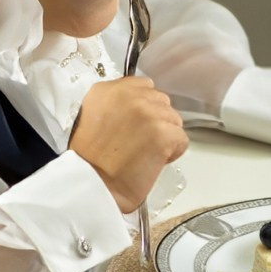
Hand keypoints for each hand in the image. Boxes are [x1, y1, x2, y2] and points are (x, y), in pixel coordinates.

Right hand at [71, 77, 187, 213]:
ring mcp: (148, 112)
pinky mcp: (163, 132)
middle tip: (139, 142)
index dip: (145, 108)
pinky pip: (181, 139)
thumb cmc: (89, 161)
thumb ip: (116, 105)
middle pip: (161, 101)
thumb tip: (138, 106)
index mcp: (107, 90)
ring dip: (165, 137)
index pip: (144, 86)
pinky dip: (173, 153)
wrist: (91, 185)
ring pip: (174, 120)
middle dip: (156, 121)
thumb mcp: (91, 117)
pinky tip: (153, 162)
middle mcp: (129, 95)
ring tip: (144, 154)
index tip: (137, 125)